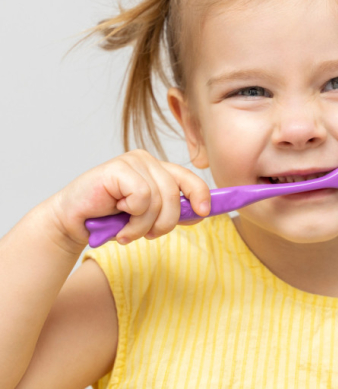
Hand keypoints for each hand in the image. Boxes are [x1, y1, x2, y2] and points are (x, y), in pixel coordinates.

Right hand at [46, 149, 210, 248]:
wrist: (73, 222)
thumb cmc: (111, 220)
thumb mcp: (148, 217)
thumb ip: (172, 211)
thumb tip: (202, 211)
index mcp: (158, 169)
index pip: (189, 178)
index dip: (200, 194)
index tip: (204, 212)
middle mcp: (148, 161)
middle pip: (175, 193)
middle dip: (165, 222)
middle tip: (148, 236)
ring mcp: (133, 161)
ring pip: (158, 199)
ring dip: (143, 225)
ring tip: (127, 231)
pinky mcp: (118, 168)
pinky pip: (142, 197)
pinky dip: (132, 215)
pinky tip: (116, 216)